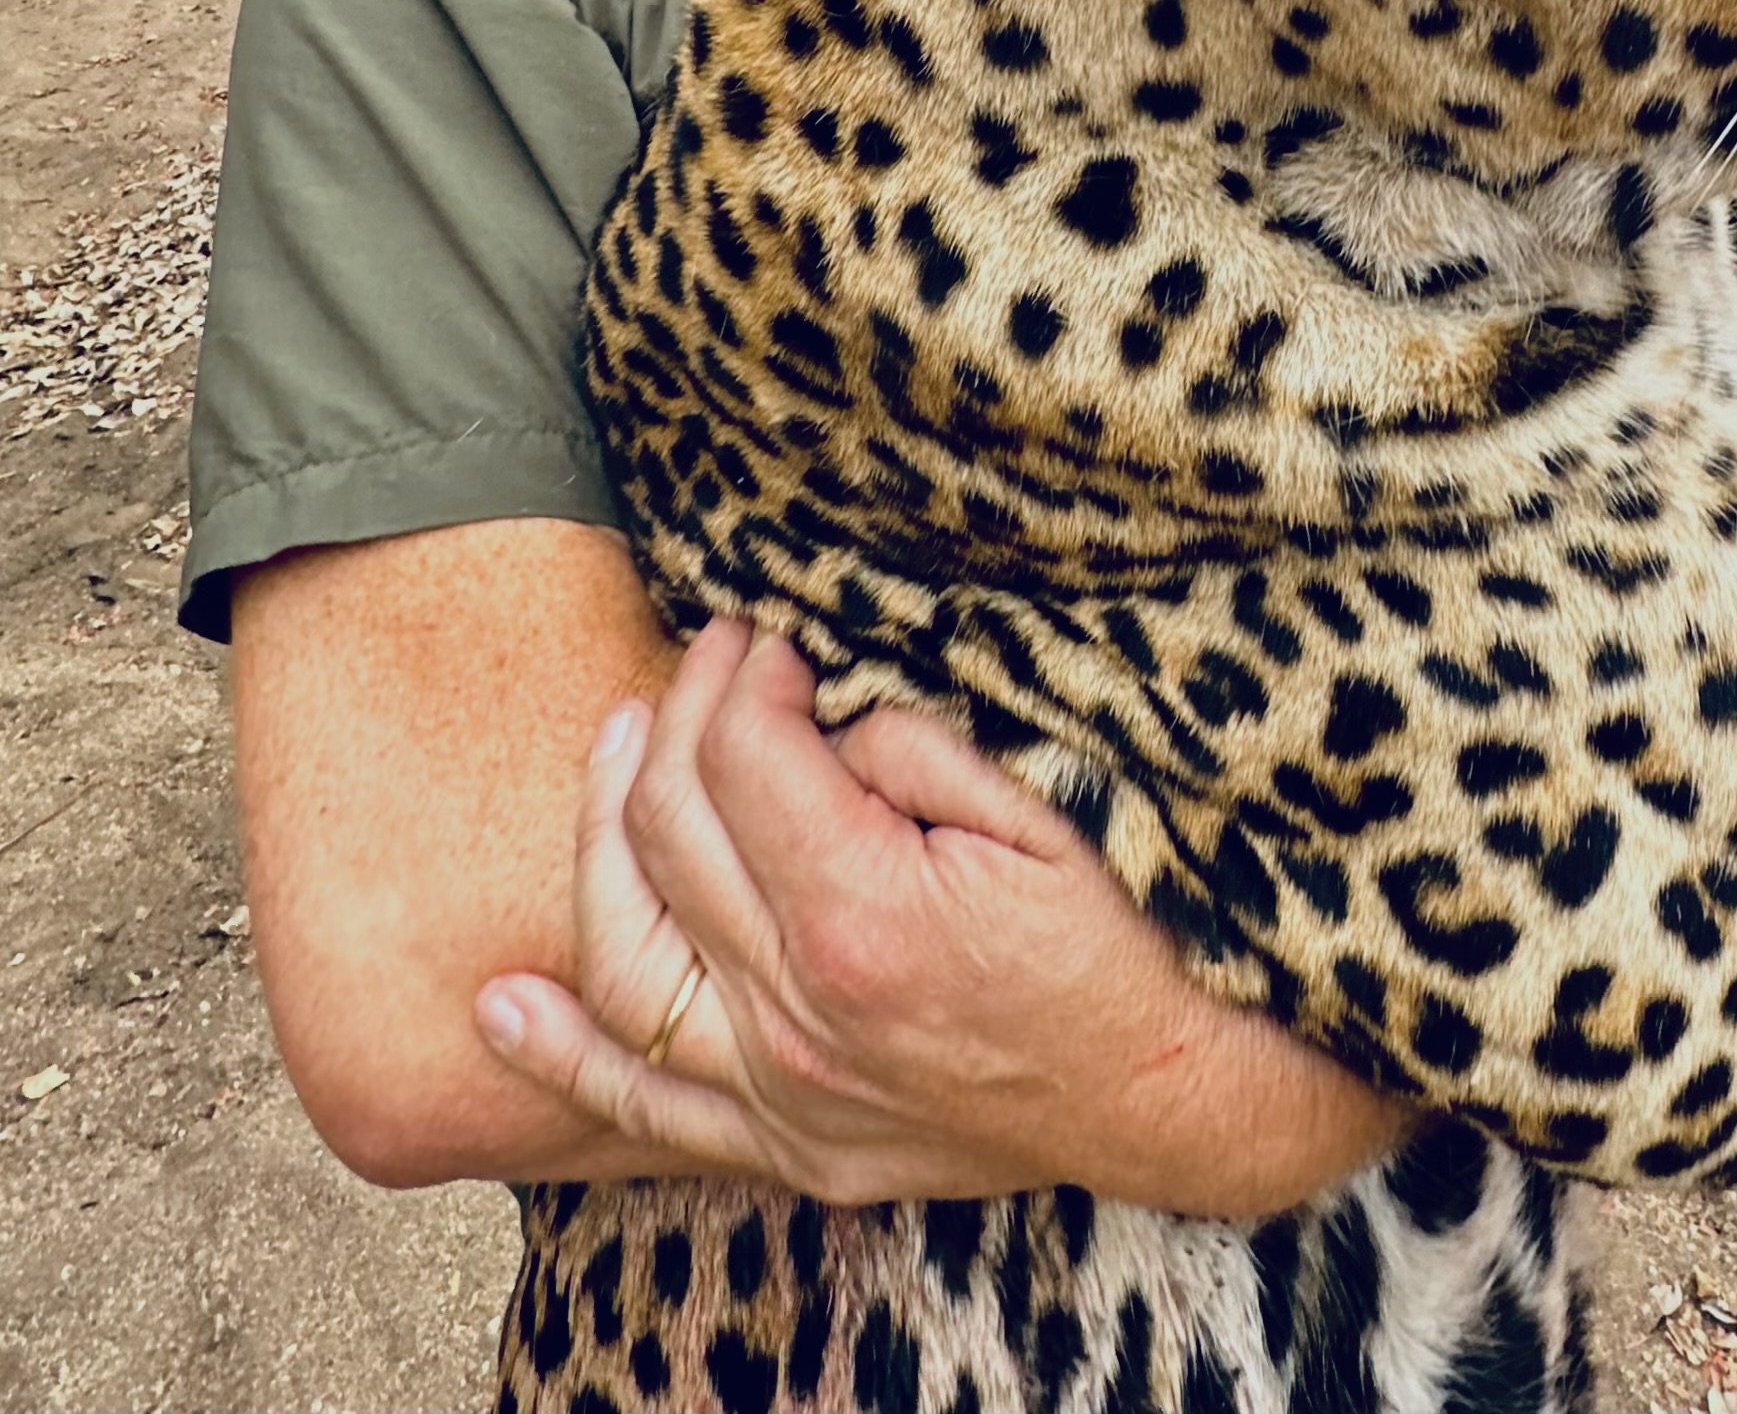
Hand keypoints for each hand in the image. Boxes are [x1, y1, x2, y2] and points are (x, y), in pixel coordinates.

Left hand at [475, 618, 1404, 1214]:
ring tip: (617, 747)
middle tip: (718, 650)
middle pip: (670, 837)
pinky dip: (563, 1058)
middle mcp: (801, 1019)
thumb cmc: (1139, 934)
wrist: (1196, 1093)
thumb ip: (915, 746)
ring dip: (602, 839)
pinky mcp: (801, 1149)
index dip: (741, 668)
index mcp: (862, 917)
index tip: (772, 625)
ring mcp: (791, 1097)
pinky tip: (502, 1006)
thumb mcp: (1046, 805)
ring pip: (630, 959)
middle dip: (680, 716)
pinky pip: (647, 1110)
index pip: (737, 757)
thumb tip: (821, 699)